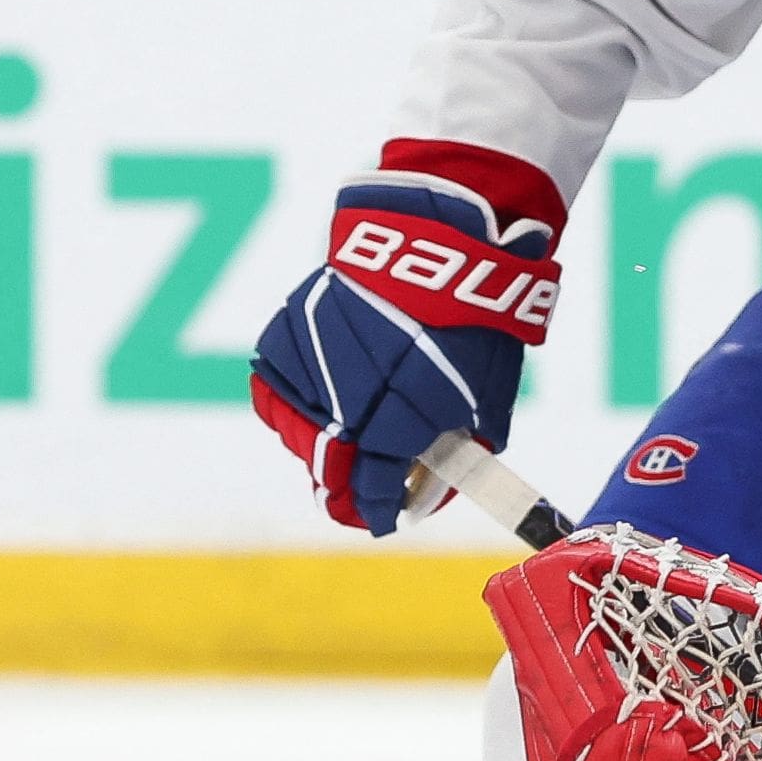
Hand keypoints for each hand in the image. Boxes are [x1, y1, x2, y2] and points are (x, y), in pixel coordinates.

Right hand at [251, 168, 563, 533]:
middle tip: (357, 499)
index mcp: (402, 414)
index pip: (375, 487)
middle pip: (328, 467)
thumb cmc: (473, 323)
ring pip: (296, 431)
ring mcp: (311, 361)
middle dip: (343, 490)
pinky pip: (275, 388)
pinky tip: (317, 412)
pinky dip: (293, 408)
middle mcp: (347, 392)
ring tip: (340, 453)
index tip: (386, 518)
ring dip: (317, 450)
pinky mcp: (288, 332)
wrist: (436, 241)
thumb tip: (430, 488)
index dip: (380, 510)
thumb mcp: (486, 397)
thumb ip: (459, 449)